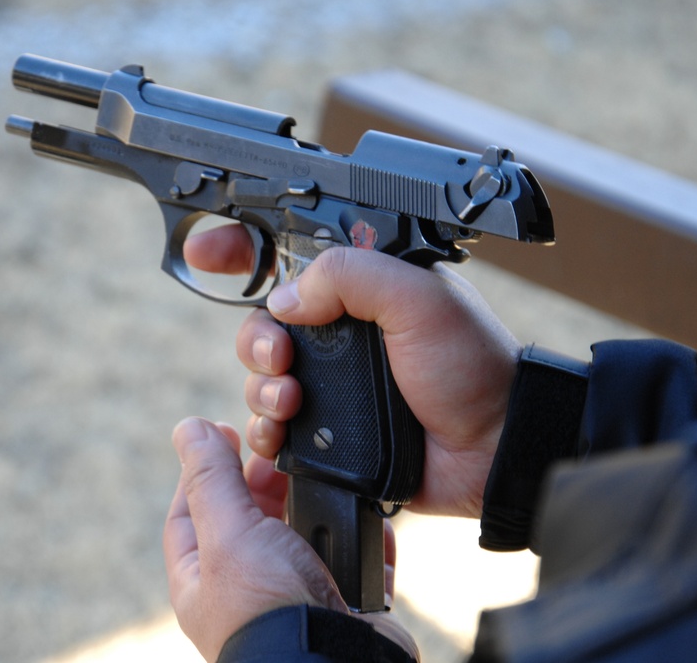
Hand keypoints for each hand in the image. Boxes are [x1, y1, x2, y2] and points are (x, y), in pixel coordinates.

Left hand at [164, 417, 416, 660]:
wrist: (335, 662)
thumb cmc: (270, 607)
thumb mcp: (229, 531)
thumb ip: (211, 478)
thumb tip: (187, 426)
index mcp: (204, 579)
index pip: (190, 511)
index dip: (204, 468)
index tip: (226, 432)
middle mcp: (246, 589)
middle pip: (249, 518)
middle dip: (265, 481)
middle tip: (281, 451)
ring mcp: (296, 595)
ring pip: (304, 535)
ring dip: (317, 505)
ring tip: (324, 475)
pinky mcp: (343, 601)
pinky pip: (353, 556)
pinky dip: (360, 533)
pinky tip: (365, 512)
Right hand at [186, 228, 520, 517]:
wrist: (494, 446)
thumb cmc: (471, 365)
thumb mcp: (418, 297)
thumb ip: (349, 276)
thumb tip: (284, 300)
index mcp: (361, 287)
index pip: (288, 256)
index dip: (240, 250)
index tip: (203, 252)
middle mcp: (341, 332)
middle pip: (262, 324)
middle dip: (254, 340)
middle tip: (278, 357)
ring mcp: (333, 384)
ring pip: (260, 377)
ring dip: (260, 387)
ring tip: (289, 400)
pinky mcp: (330, 432)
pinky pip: (274, 427)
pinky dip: (266, 430)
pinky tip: (280, 434)